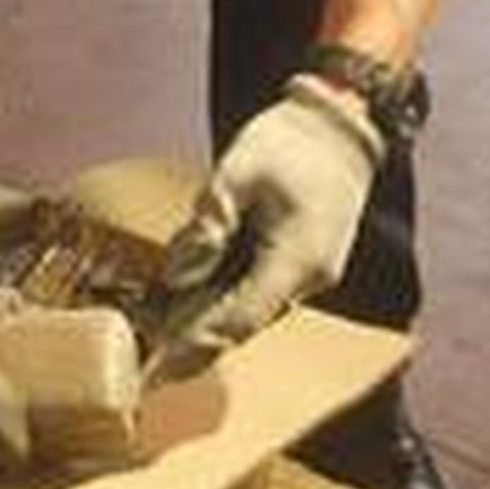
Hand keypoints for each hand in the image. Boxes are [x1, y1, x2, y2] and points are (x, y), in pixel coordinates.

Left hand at [152, 78, 383, 369]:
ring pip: (250, 308)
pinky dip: (224, 297)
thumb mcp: (237, 170)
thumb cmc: (292, 140)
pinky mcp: (302, 261)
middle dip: (195, 340)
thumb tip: (177, 274)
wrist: (340, 124)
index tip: (159, 365)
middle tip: (149, 364)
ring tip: (159, 333)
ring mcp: (310, 272)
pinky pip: (259, 289)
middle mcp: (309, 278)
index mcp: (296, 260)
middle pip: (244, 322)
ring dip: (207, 319)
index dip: (197, 345)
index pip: (240, 320)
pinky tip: (190, 299)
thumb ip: (208, 224)